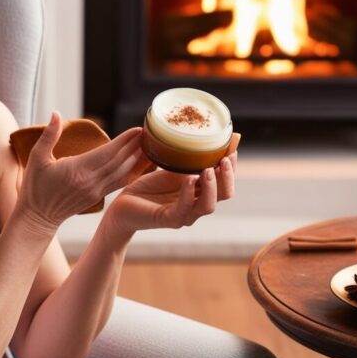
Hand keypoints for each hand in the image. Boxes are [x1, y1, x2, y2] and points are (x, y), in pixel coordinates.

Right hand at [15, 112, 148, 233]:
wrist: (37, 217)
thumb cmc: (35, 187)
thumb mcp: (37, 158)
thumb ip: (49, 136)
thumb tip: (55, 113)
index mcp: (78, 170)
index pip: (108, 153)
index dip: (125, 141)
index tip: (137, 129)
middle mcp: (91, 182)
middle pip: (120, 162)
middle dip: (135, 147)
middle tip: (149, 133)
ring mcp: (96, 191)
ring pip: (123, 173)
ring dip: (136, 159)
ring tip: (148, 146)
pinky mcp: (97, 197)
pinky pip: (118, 183)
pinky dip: (131, 173)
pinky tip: (139, 165)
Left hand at [105, 151, 236, 234]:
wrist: (125, 204)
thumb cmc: (149, 186)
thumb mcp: (173, 168)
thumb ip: (191, 160)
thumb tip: (207, 138)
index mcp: (200, 193)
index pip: (225, 183)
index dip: (232, 169)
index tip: (231, 151)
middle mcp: (196, 205)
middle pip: (224, 195)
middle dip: (227, 177)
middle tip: (223, 160)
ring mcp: (184, 215)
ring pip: (208, 206)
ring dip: (211, 186)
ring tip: (208, 169)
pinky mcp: (168, 219)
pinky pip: (183, 210)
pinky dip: (188, 194)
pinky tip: (189, 179)